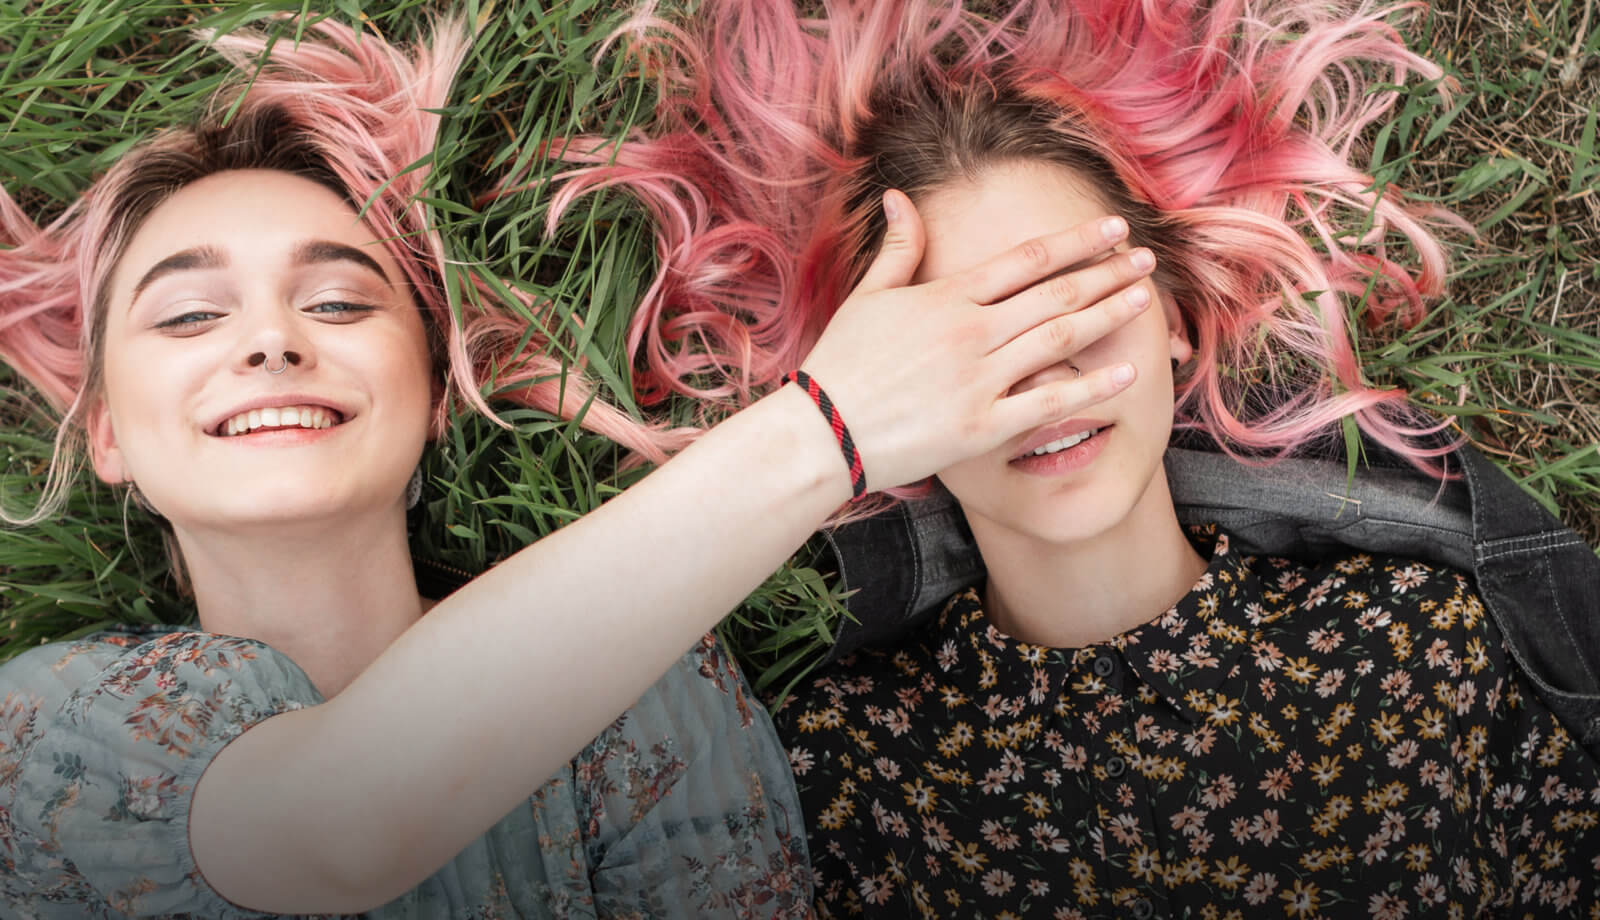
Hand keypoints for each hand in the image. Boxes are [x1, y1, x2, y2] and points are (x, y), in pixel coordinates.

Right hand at [797, 189, 1154, 491]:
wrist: (821, 433)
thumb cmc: (841, 364)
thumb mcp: (866, 296)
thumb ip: (897, 246)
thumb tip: (902, 195)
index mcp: (945, 295)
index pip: (1026, 259)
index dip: (1075, 241)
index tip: (1112, 228)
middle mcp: (970, 331)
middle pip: (1054, 293)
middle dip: (1106, 272)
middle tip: (1145, 259)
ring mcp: (979, 379)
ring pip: (1060, 338)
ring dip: (1108, 314)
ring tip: (1144, 298)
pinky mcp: (982, 425)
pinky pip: (1048, 401)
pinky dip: (1091, 386)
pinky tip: (1126, 372)